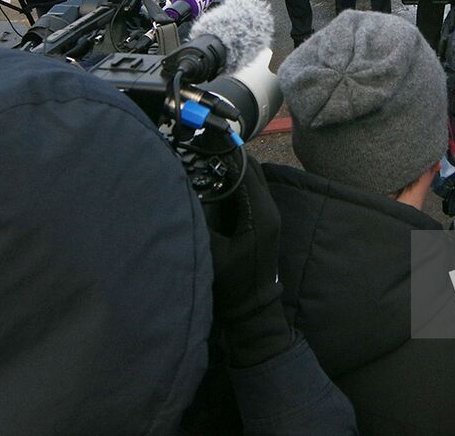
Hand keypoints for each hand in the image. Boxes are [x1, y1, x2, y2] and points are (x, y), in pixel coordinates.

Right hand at [207, 158, 291, 367]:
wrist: (253, 312)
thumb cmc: (232, 286)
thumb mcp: (211, 252)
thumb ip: (200, 220)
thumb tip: (184, 191)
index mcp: (261, 213)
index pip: (246, 169)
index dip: (225, 154)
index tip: (202, 143)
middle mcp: (270, 208)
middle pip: (251, 169)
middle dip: (228, 157)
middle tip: (201, 148)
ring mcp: (269, 214)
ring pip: (252, 178)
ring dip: (232, 168)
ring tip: (203, 160)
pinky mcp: (263, 221)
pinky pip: (250, 190)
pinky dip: (234, 181)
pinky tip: (213, 181)